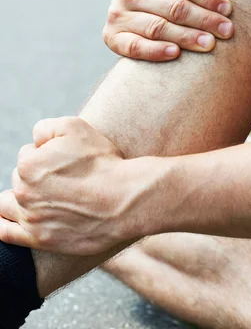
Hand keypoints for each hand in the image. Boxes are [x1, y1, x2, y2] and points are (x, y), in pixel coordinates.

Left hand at [0, 117, 135, 254]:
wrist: (123, 199)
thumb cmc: (102, 162)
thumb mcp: (75, 127)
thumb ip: (45, 128)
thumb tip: (35, 141)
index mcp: (28, 164)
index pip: (28, 153)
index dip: (47, 153)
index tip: (66, 159)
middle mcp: (23, 192)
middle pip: (20, 178)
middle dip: (36, 175)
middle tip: (62, 177)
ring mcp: (30, 218)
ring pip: (7, 203)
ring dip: (19, 197)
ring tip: (40, 196)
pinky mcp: (39, 239)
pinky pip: (6, 233)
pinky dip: (6, 223)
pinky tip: (16, 216)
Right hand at [103, 0, 233, 60]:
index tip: (227, 8)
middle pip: (173, 9)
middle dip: (203, 20)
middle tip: (226, 31)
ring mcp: (118, 14)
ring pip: (157, 28)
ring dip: (186, 38)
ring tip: (209, 44)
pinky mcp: (113, 36)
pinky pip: (133, 47)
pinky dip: (154, 51)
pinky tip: (175, 53)